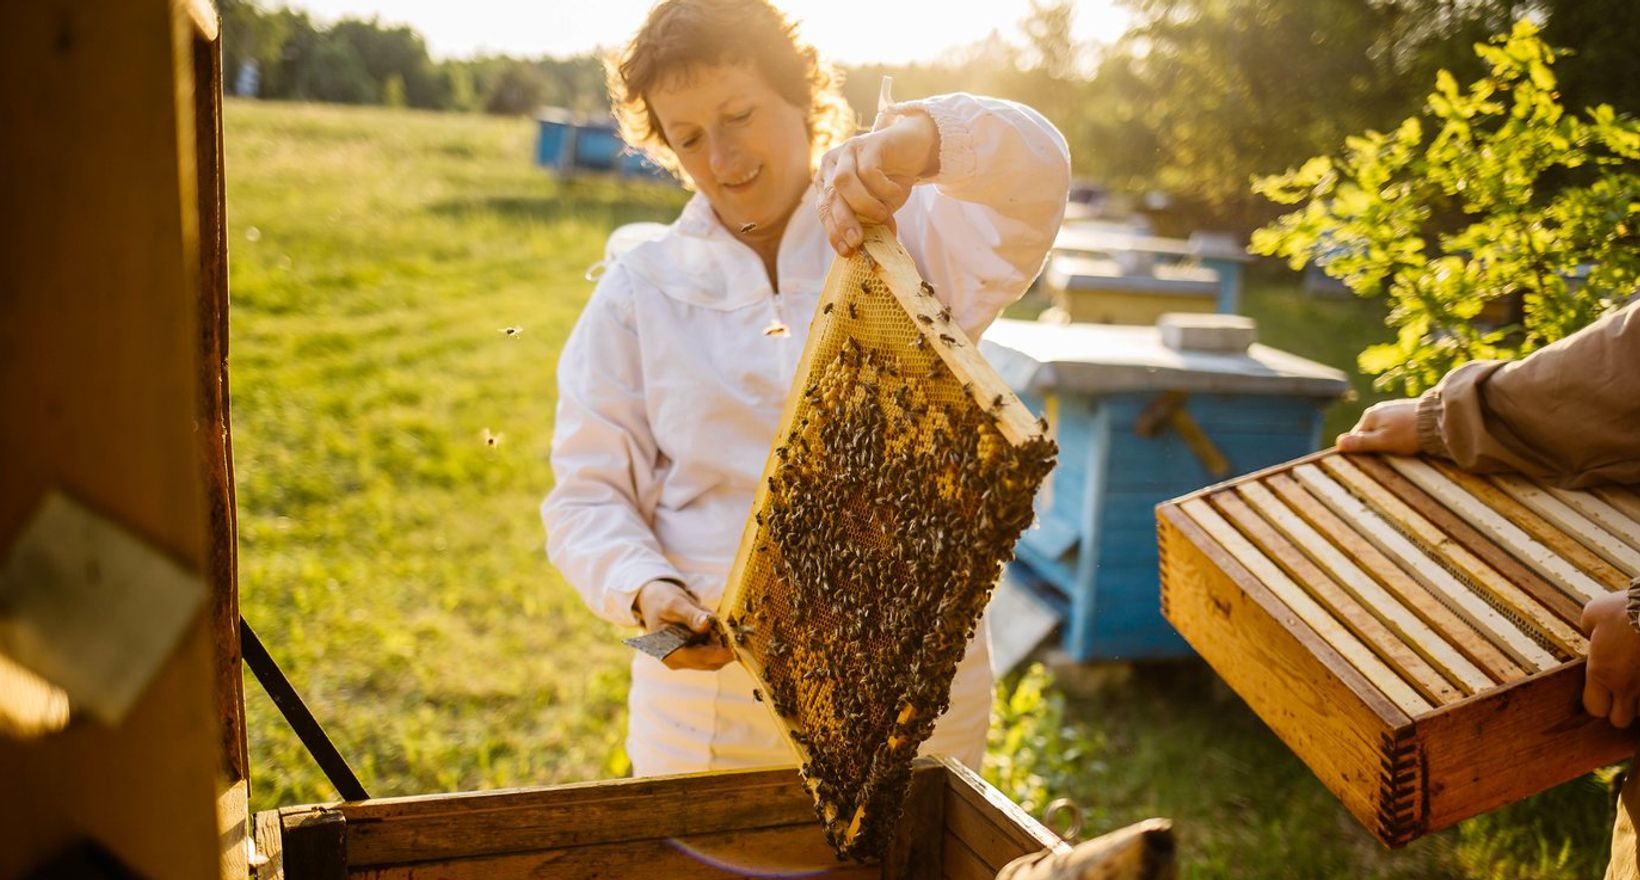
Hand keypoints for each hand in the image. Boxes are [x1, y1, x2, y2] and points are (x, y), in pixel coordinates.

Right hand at [634, 579, 733, 670]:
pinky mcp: (695, 651)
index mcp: (669, 652)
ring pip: (716, 656)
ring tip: (727, 623)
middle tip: (740, 630)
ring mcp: (687, 657)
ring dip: (725, 642)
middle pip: (711, 661)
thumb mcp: (674, 604)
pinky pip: (714, 649)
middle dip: (727, 646)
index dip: (721, 652)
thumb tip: (707, 624)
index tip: (737, 641)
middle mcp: (679, 660)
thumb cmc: (660, 600)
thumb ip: (690, 615)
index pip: (701, 658)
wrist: (654, 599)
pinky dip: (721, 638)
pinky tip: (722, 625)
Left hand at [816, 110, 938, 256]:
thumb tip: (865, 247)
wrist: (915, 148)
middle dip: (843, 222)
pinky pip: (870, 171)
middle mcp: (832, 164)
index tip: (846, 251)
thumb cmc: (891, 181)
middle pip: (830, 196)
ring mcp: (848, 151)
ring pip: (843, 181)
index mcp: (827, 181)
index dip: (832, 232)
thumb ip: (868, 222)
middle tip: (858, 241)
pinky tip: (896, 194)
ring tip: (883, 217)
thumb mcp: (877, 206)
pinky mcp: (869, 143)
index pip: (823, 209)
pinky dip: (883, 189)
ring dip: (862, 205)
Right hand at [1336, 399, 1419, 454]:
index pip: (1356, 437)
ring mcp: (1393, 409)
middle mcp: (1379, 409)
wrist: (1439, 420)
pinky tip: (1409, 440)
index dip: (1362, 450)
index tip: (1373, 460)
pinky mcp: (1407, 411)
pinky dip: (1399, 435)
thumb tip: (1338, 443)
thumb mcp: (1382, 441)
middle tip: (1389, 456)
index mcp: (1369, 416)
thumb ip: (1361, 442)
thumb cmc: (1409, 433)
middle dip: (1376, 445)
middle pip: (1370, 433)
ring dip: (1389, 440)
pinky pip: (1396, 426)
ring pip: (1384, 429)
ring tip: (1401, 449)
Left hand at [1581, 591, 1639, 727]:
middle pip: (1620, 720)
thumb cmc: (1625, 608)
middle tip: (1623, 691)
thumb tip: (1593, 633)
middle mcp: (1627, 686)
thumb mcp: (1594, 613)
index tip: (1601, 690)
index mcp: (1602, 672)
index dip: (1597, 702)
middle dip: (1620, 710)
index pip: (1594, 708)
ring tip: (1639, 679)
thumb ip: (1590, 629)